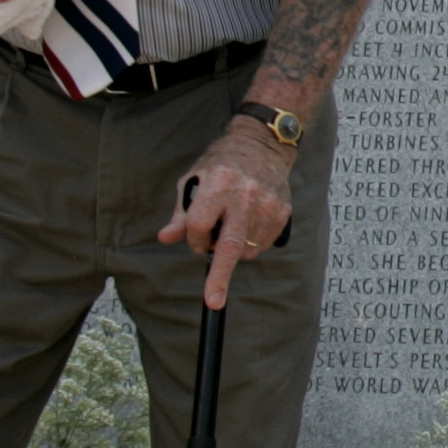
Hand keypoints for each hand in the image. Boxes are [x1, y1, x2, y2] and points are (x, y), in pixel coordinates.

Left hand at [159, 121, 296, 307]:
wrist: (262, 145)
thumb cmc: (222, 163)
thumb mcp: (194, 180)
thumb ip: (182, 213)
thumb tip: (166, 238)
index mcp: (218, 185)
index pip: (198, 225)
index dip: (193, 238)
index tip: (195, 239)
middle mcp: (245, 196)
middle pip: (230, 246)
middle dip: (219, 276)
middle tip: (213, 301)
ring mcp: (267, 206)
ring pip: (245, 250)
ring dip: (232, 253)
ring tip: (231, 228)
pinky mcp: (281, 213)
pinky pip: (262, 245)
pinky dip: (249, 247)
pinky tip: (246, 227)